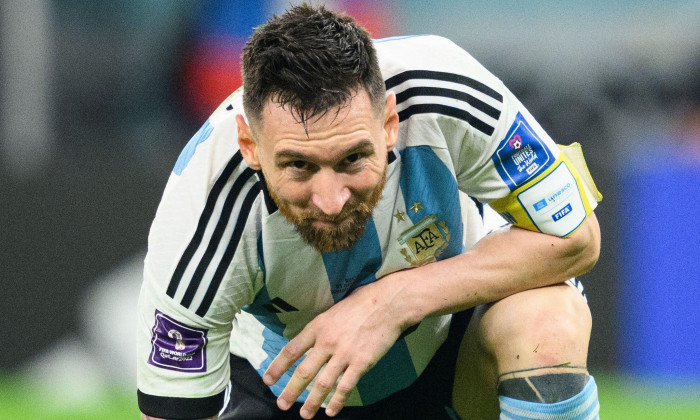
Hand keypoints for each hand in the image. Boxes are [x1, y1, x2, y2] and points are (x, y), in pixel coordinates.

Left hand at [263, 281, 408, 418]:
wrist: (389, 303)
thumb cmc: (363, 302)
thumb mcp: (334, 310)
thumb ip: (322, 327)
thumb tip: (311, 340)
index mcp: (318, 326)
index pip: (292, 349)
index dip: (278, 366)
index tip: (268, 380)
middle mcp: (327, 341)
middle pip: (304, 371)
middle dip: (290, 391)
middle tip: (282, 403)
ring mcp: (344, 353)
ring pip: (323, 384)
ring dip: (312, 402)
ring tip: (304, 414)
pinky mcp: (361, 362)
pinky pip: (346, 387)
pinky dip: (337, 401)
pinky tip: (331, 411)